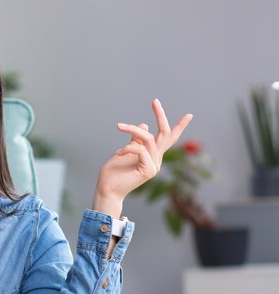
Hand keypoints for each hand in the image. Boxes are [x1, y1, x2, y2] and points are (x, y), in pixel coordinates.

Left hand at [93, 98, 192, 217]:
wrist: (106, 190)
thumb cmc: (113, 173)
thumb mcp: (125, 151)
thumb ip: (135, 140)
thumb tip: (144, 125)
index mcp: (152, 156)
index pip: (168, 139)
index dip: (178, 127)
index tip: (189, 115)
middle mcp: (156, 161)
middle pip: (165, 135)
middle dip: (161, 116)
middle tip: (155, 101)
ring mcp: (154, 166)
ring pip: (147, 139)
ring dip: (132, 129)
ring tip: (119, 126)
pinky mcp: (148, 170)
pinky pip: (140, 149)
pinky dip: (128, 147)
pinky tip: (118, 153)